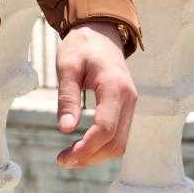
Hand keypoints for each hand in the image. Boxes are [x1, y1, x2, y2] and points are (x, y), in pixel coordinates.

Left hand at [52, 20, 137, 167]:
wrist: (101, 32)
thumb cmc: (82, 46)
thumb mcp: (67, 66)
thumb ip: (67, 97)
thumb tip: (65, 129)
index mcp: (115, 87)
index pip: (106, 129)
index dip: (86, 148)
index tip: (63, 157)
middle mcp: (129, 99)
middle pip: (116, 143)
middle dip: (90, 157)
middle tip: (62, 160)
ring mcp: (131, 105)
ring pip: (120, 143)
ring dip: (96, 156)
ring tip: (69, 157)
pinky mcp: (126, 108)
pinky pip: (119, 135)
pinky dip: (101, 147)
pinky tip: (81, 147)